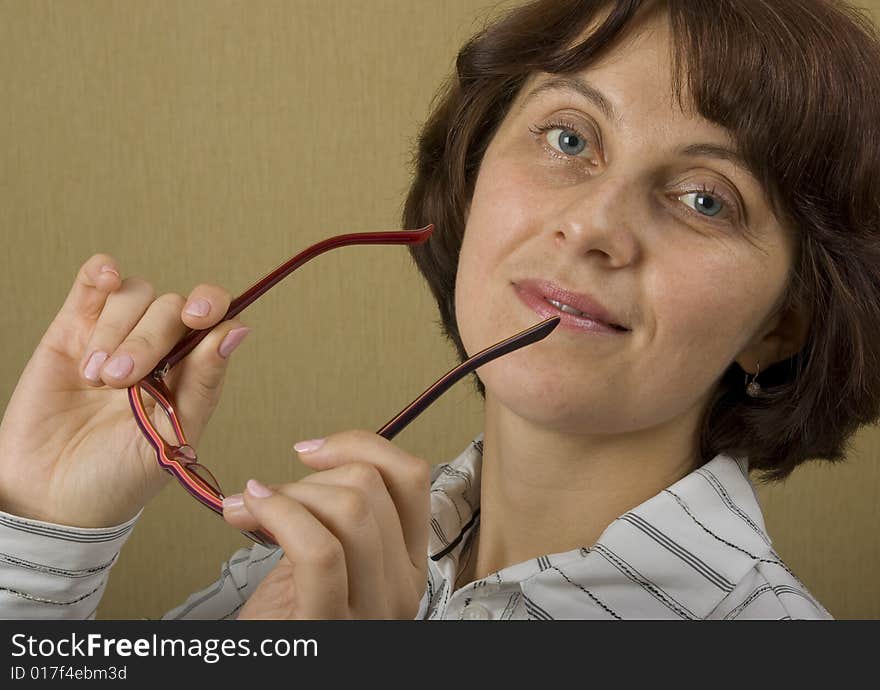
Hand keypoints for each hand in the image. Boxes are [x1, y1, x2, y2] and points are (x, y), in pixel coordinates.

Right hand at [0, 253, 250, 526]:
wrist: (51, 499)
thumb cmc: (118, 478)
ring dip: (118, 331)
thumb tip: (236, 330)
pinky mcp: (72, 331)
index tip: (198, 317)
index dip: (212, 307)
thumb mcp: (170, 438)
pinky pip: (93, 283)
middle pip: (171, 307)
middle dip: (148, 339)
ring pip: (134, 295)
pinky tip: (105, 278)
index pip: (214, 321)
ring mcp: (115, 337)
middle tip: (121, 383)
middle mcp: (159, 350)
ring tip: (97, 379)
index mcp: (190, 373)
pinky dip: (101, 272)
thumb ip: (202, 382)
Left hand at [222, 430, 431, 618]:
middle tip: (268, 492)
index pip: (411, 476)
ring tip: (251, 506)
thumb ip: (338, 514)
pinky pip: (321, 550)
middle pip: (372, 488)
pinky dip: (280, 514)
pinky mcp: (330, 628)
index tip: (312, 450)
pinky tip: (250, 510)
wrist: (266, 670)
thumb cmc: (289, 624)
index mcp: (410, 562)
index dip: (361, 445)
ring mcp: (372, 612)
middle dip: (310, 475)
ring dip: (288, 493)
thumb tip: (320, 454)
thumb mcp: (329, 560)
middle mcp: (403, 587)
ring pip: (351, 510)